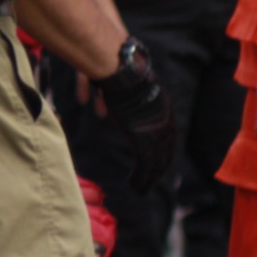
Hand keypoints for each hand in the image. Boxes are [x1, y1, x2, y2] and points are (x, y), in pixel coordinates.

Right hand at [96, 48, 176, 192]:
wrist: (119, 68)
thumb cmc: (111, 69)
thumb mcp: (111, 83)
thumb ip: (103, 96)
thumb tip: (89, 104)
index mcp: (162, 107)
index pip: (167, 135)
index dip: (161, 149)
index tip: (155, 159)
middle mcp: (165, 121)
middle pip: (165, 151)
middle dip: (158, 167)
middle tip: (151, 179)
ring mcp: (156, 131)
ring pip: (156, 162)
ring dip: (148, 178)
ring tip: (140, 188)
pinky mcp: (144, 140)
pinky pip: (145, 166)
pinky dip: (140, 178)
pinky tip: (135, 186)